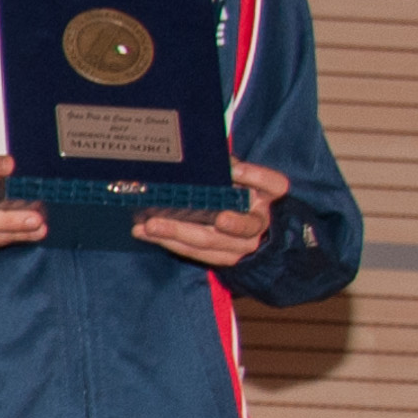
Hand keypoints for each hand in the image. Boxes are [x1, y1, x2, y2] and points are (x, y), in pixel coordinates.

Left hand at [138, 158, 287, 267]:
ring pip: (208, 241)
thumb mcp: (241, 176)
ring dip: (175, 233)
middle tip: (171, 214)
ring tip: (149, 225)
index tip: (234, 169)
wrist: (255, 229)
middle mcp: (259, 222)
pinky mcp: (224, 257)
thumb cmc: (242, 193)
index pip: (273, 184)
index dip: (255, 176)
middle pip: (235, 224)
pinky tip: (144, 232)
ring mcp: (243, 244)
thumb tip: (211, 160)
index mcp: (269, 196)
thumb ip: (230, 167)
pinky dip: (168, 241)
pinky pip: (195, 252)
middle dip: (204, 218)